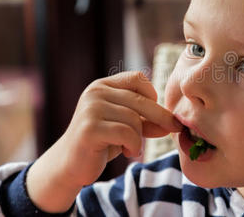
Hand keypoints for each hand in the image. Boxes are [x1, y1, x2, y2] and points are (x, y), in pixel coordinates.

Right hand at [26, 71, 181, 212]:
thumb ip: (147, 121)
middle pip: (140, 99)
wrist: (70, 164)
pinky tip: (128, 152)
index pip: (137, 78)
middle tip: (173, 128)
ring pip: (134, 118)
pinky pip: (126, 133)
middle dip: (161, 116)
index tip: (156, 112)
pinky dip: (134, 145)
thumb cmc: (101, 142)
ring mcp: (91, 109)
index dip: (152, 94)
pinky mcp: (90, 129)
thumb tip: (172, 123)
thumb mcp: (126, 126)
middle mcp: (95, 93)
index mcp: (103, 86)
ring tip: (131, 147)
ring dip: (139, 137)